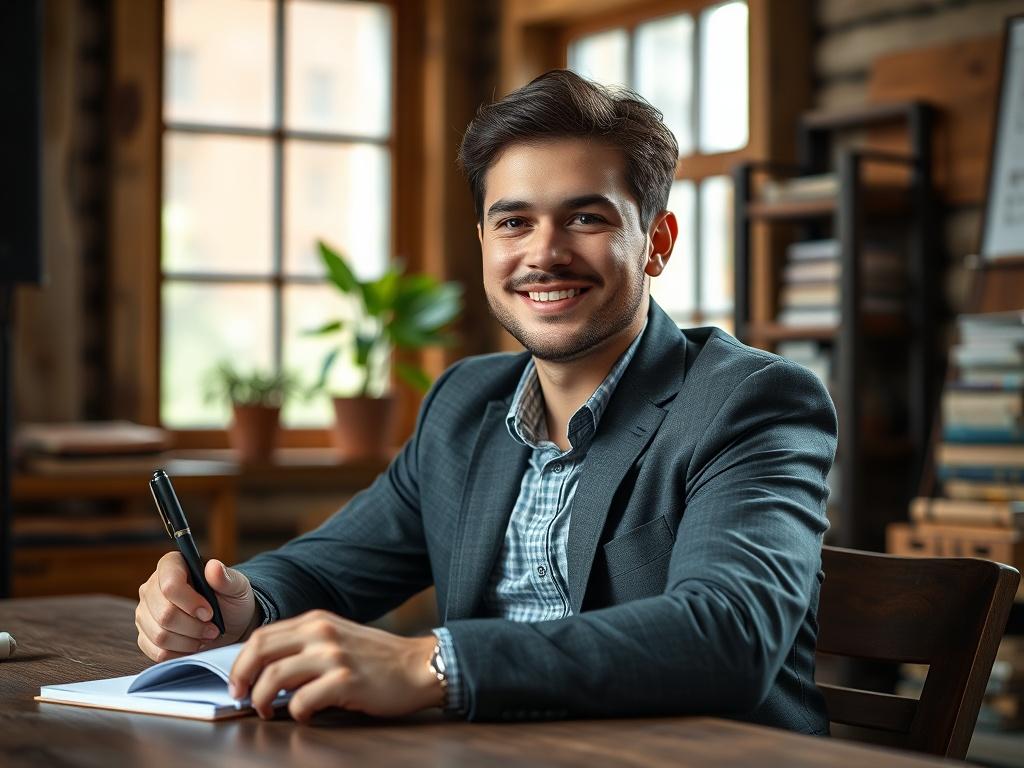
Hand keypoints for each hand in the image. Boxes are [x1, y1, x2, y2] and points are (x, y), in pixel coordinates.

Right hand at [136, 552, 258, 661]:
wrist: (228, 623)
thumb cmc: (231, 600)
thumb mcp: (237, 587)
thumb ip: (225, 578)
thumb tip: (213, 566)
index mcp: (171, 565)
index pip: (170, 586)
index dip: (190, 603)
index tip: (209, 613)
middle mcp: (151, 587)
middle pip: (164, 614)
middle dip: (193, 627)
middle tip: (213, 629)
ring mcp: (144, 612)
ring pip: (160, 635)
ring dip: (189, 641)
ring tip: (206, 635)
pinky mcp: (144, 635)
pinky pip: (156, 651)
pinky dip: (180, 653)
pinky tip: (194, 644)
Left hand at [228, 609, 441, 722]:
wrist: (418, 666)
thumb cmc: (377, 659)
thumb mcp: (338, 637)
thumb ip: (306, 644)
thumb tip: (267, 669)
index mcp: (316, 620)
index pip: (262, 636)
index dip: (241, 662)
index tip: (238, 683)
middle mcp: (321, 632)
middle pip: (260, 652)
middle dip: (242, 679)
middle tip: (242, 698)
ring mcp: (333, 655)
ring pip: (275, 678)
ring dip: (263, 700)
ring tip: (268, 712)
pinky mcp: (346, 680)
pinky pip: (302, 701)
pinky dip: (296, 713)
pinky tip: (304, 716)